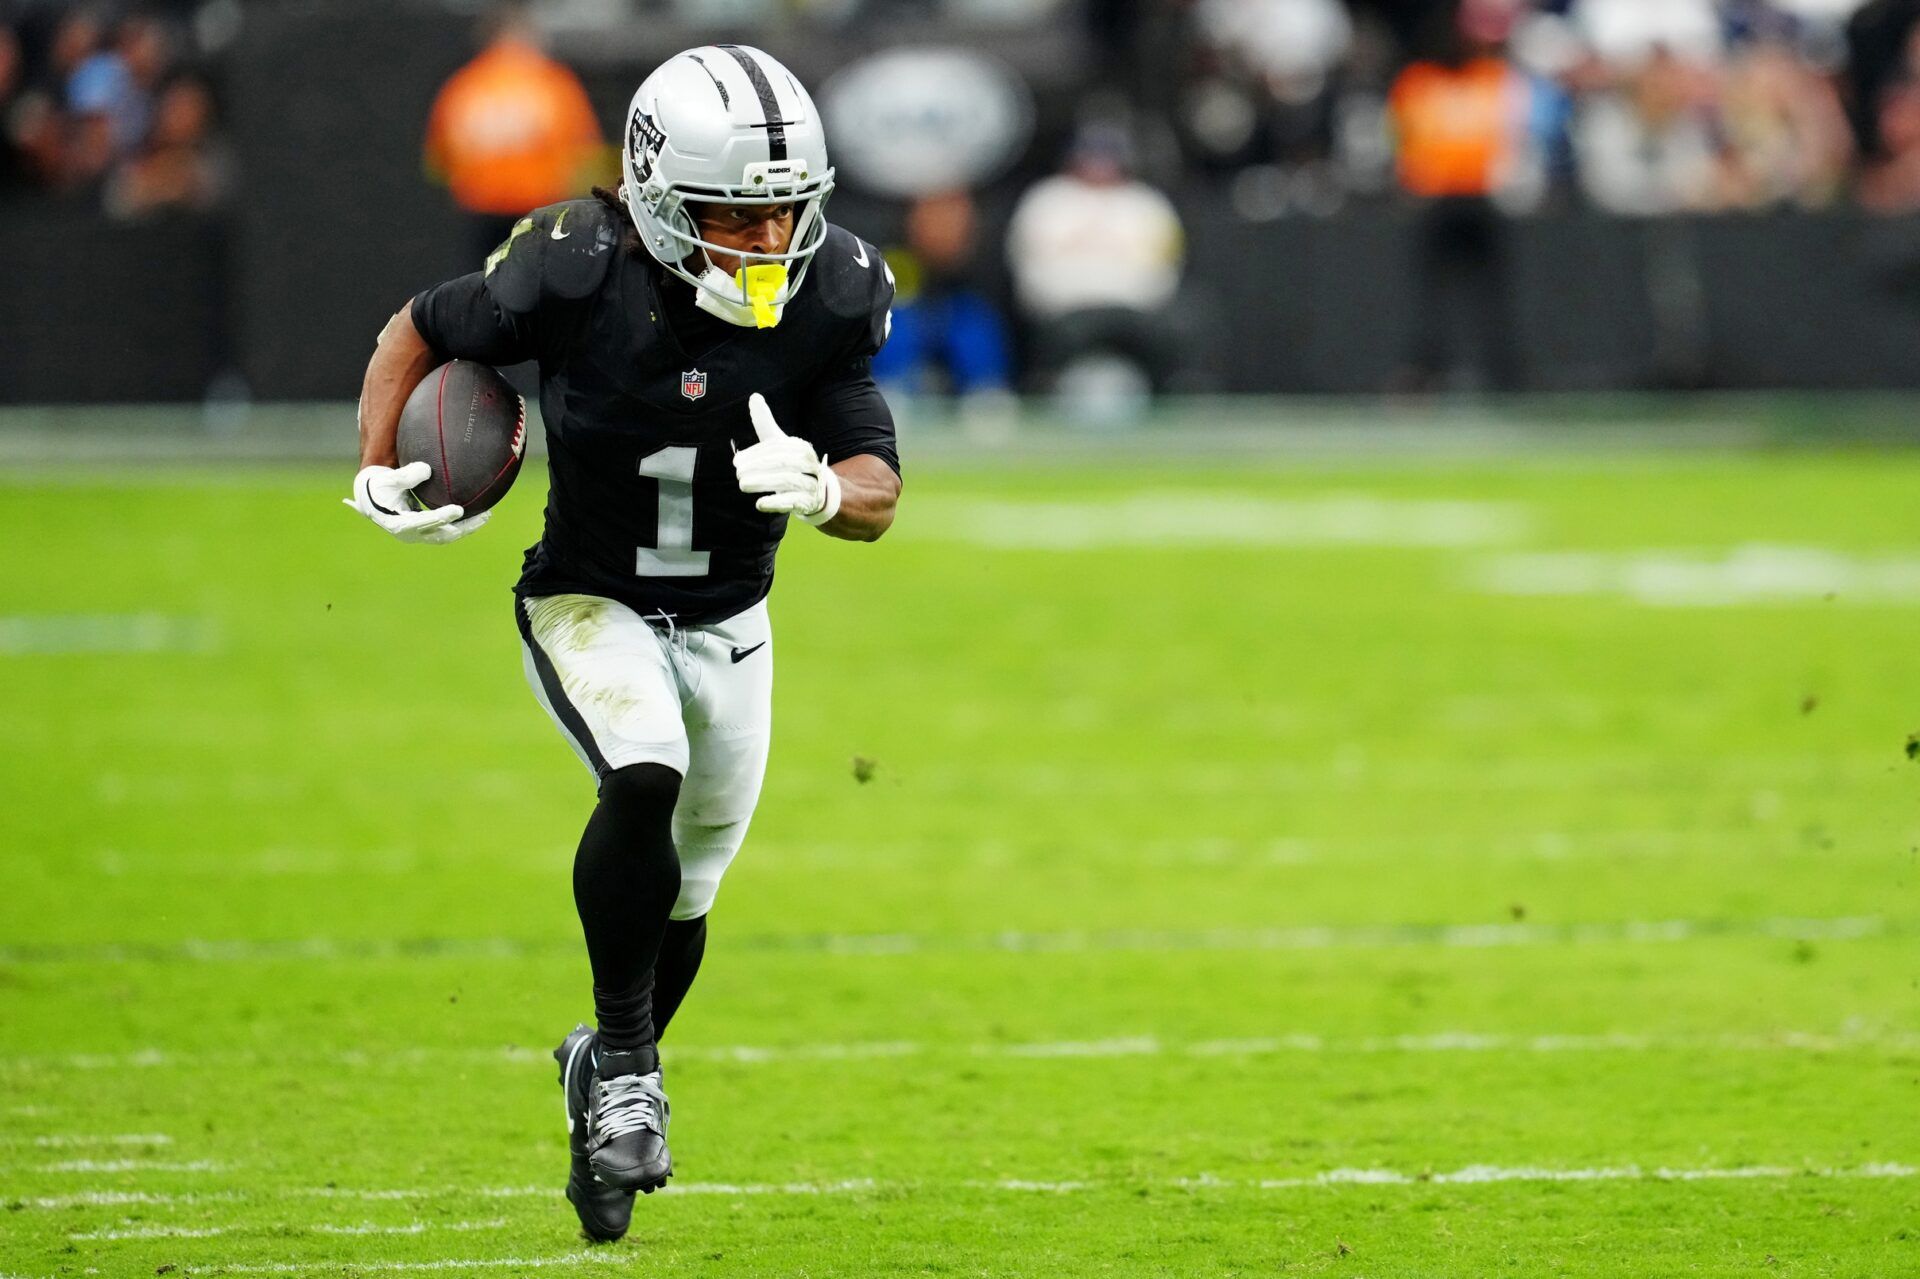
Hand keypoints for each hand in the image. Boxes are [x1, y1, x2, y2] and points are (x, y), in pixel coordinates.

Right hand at [341, 462, 490, 543]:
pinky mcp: (425, 533)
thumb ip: (406, 475)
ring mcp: (418, 536)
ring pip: (447, 536)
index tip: (458, 509)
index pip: (424, 522)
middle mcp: (410, 535)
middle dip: (464, 527)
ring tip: (486, 516)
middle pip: (442, 534)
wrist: (370, 500)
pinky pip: (446, 532)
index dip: (442, 517)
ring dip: (467, 528)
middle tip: (484, 516)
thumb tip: (427, 470)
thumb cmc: (379, 486)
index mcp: (398, 524)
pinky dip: (461, 525)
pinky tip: (478, 515)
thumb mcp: (388, 479)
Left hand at [733, 394, 840, 525]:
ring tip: (743, 485)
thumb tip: (754, 396)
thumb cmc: (791, 464)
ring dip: (762, 483)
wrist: (817, 491)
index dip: (755, 454)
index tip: (736, 461)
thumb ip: (765, 423)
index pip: (776, 448)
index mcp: (801, 447)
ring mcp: (811, 483)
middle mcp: (809, 463)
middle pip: (782, 462)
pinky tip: (759, 504)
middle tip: (738, 473)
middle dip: (758, 467)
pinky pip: (793, 501)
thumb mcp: (779, 444)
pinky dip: (776, 502)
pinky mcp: (809, 502)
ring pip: (787, 481)